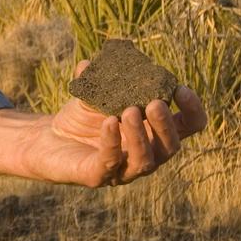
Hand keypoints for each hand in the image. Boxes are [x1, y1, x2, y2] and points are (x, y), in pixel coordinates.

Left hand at [26, 60, 207, 187]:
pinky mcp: (99, 176)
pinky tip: (108, 122)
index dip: (192, 109)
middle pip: (171, 146)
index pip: (188, 125)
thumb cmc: (81, 118)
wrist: (49, 140)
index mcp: (154, 132)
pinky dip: (111, 141)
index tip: (180, 89)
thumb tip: (89, 63)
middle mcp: (146, 154)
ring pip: (145, 161)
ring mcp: (124, 169)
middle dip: (165, 125)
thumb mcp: (93, 93)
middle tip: (155, 103)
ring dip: (140, 136)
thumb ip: (98, 77)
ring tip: (130, 111)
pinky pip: (110, 162)